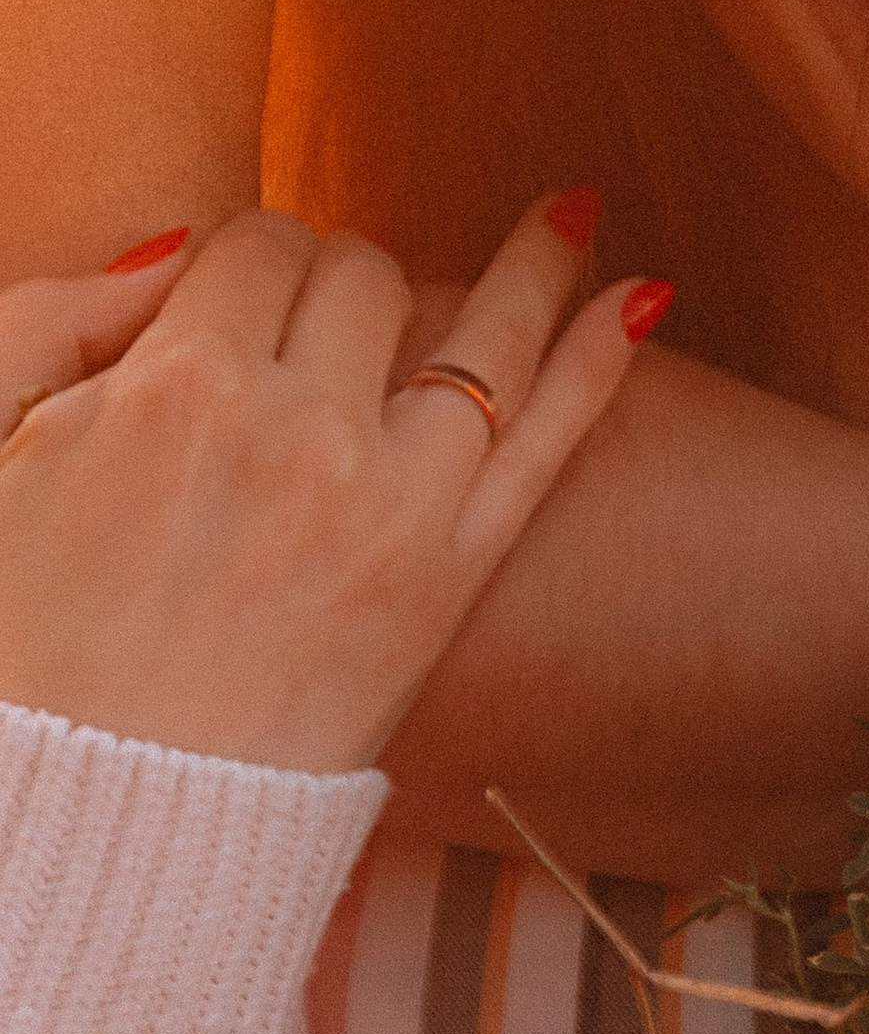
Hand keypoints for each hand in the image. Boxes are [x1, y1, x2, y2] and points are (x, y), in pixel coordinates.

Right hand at [0, 199, 661, 770]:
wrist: (89, 821)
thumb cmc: (20, 642)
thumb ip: (54, 323)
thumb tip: (176, 245)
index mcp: (176, 385)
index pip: (252, 248)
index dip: (251, 262)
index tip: (248, 294)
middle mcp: (300, 428)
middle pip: (360, 278)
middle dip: (345, 282)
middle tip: (331, 321)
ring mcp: (391, 501)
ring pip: (483, 331)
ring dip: (535, 260)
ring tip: (575, 212)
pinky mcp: (450, 577)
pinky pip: (548, 439)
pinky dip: (599, 356)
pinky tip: (641, 295)